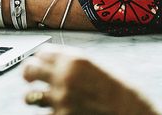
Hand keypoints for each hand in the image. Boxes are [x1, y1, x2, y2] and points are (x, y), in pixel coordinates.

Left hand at [22, 46, 156, 114]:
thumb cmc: (121, 93)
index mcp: (74, 60)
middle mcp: (64, 76)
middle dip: (28, 74)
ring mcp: (61, 98)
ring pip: (30, 96)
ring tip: (40, 99)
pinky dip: (50, 113)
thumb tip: (57, 65)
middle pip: (30, 70)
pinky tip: (58, 111)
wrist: (132, 113)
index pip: (42, 53)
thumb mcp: (98, 67)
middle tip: (30, 80)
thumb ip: (76, 65)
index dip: (40, 59)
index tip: (39, 63)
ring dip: (34, 98)